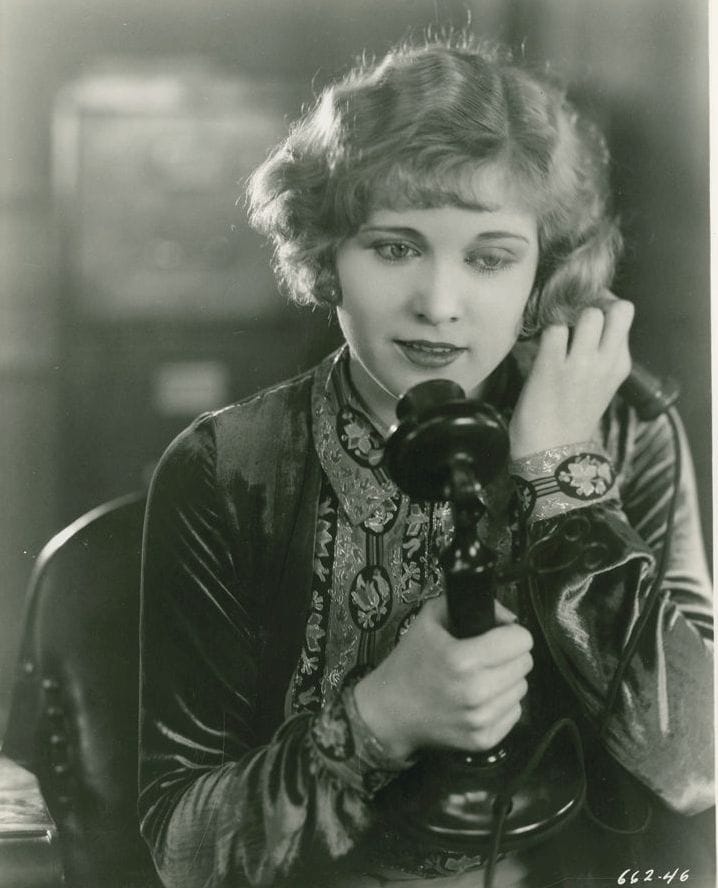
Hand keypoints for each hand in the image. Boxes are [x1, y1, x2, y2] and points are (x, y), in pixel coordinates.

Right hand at [354, 596, 532, 759]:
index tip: (497, 635)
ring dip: (507, 680)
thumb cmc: (410, 660)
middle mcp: (476, 691)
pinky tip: (480, 699)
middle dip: (510, 655)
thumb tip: (510, 618)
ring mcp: (481, 719)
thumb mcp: (430, 619)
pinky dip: (502, 703)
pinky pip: (515, 712)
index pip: (521, 641)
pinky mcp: (484, 741)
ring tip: (482, 678)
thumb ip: (470, 605)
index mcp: (463, 658)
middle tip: (487, 657)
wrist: (390, 712)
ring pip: (522, 688)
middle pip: (526, 663)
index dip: (511, 633)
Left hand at [509, 297, 633, 458]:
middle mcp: (606, 362)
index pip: (624, 315)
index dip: (604, 307)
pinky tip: (537, 347)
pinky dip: (543, 333)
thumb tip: (584, 321)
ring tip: (555, 335)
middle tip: (573, 317)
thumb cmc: (568, 418)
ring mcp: (581, 364)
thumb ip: (599, 355)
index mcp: (619, 366)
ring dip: (568, 318)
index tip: (586, 315)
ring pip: (587, 313)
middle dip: (593, 305)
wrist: (550, 453)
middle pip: (616, 308)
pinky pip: (553, 329)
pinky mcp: (551, 366)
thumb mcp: (599, 385)